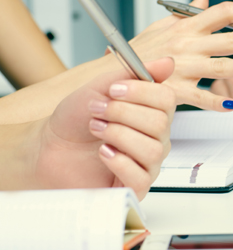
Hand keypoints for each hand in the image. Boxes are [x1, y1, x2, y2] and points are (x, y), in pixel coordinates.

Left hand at [32, 58, 175, 199]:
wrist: (48, 148)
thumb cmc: (74, 122)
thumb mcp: (100, 88)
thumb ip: (134, 74)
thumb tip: (167, 63)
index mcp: (151, 113)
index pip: (168, 99)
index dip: (141, 92)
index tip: (114, 90)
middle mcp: (154, 139)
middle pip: (160, 123)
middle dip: (122, 113)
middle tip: (98, 111)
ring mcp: (147, 164)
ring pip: (153, 150)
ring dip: (118, 135)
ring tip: (97, 131)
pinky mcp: (134, 186)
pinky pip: (141, 177)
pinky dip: (119, 162)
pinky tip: (103, 153)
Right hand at [126, 0, 232, 111]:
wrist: (110, 76)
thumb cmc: (135, 51)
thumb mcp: (160, 24)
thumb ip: (186, 11)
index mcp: (186, 27)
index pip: (225, 12)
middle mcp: (188, 45)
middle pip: (232, 39)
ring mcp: (183, 68)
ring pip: (224, 67)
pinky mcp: (176, 91)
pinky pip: (202, 98)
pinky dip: (218, 103)